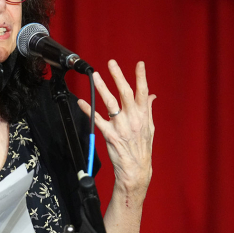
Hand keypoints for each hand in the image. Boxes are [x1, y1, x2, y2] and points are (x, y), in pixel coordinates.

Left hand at [76, 60, 155, 195]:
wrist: (136, 169)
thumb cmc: (142, 148)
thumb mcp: (150, 128)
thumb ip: (149, 109)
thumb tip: (152, 96)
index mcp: (143, 115)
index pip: (143, 92)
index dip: (141, 77)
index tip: (140, 64)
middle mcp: (133, 119)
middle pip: (125, 93)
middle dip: (118, 76)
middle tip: (111, 63)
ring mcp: (121, 127)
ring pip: (110, 103)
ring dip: (102, 88)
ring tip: (96, 76)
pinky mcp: (110, 135)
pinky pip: (98, 120)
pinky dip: (88, 110)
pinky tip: (81, 102)